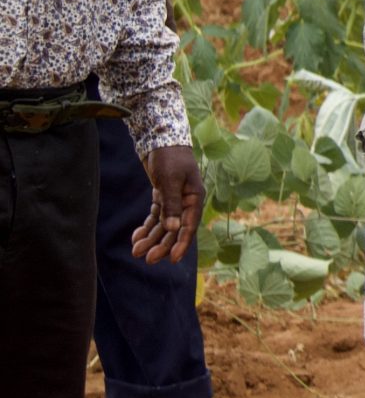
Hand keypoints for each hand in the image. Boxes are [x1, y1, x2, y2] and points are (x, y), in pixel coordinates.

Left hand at [132, 145, 204, 263]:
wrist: (159, 138)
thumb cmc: (169, 157)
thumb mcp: (170, 180)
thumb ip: (172, 205)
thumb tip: (174, 229)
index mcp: (194, 198)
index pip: (189, 225)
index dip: (182, 243)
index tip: (172, 259)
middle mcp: (186, 201)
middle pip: (175, 229)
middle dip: (161, 244)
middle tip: (147, 259)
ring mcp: (174, 199)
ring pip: (164, 225)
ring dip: (151, 238)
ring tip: (136, 251)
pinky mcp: (163, 195)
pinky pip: (156, 216)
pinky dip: (147, 227)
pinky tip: (136, 236)